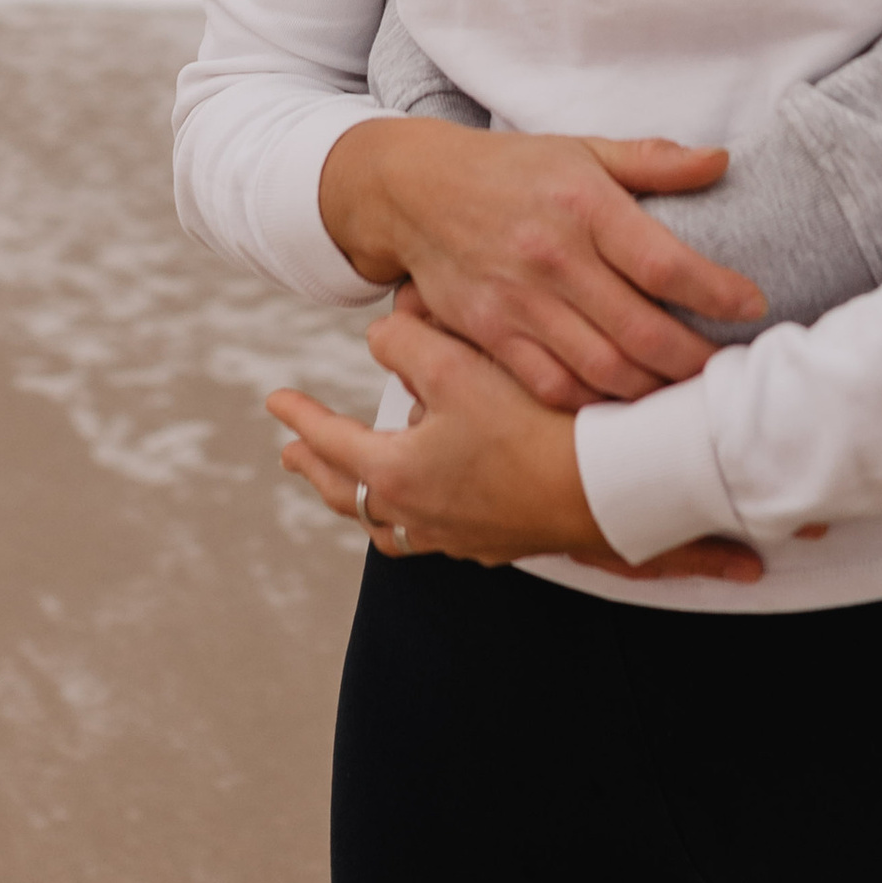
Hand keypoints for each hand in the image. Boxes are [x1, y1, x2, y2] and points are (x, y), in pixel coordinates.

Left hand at [268, 308, 764, 581]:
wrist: (607, 486)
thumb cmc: (534, 425)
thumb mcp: (461, 367)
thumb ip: (407, 342)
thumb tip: (378, 338)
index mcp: (397, 474)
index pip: (330, 442)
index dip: (300, 416)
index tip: (273, 401)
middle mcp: (419, 515)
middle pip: (349, 496)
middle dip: (318, 471)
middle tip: (293, 455)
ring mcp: (458, 537)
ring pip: (391, 528)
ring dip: (365, 504)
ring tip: (357, 491)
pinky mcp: (498, 543)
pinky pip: (438, 538)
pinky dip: (417, 520)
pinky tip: (434, 507)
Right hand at [316, 113, 765, 407]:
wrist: (412, 189)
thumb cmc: (510, 170)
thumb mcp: (581, 149)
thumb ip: (653, 160)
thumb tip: (722, 160)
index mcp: (584, 204)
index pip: (664, 263)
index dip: (717, 292)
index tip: (753, 307)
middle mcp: (552, 256)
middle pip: (639, 332)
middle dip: (693, 363)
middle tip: (728, 376)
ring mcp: (517, 301)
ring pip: (600, 370)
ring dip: (650, 392)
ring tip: (686, 398)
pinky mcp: (487, 333)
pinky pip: (550, 385)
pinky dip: (592, 405)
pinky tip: (622, 405)